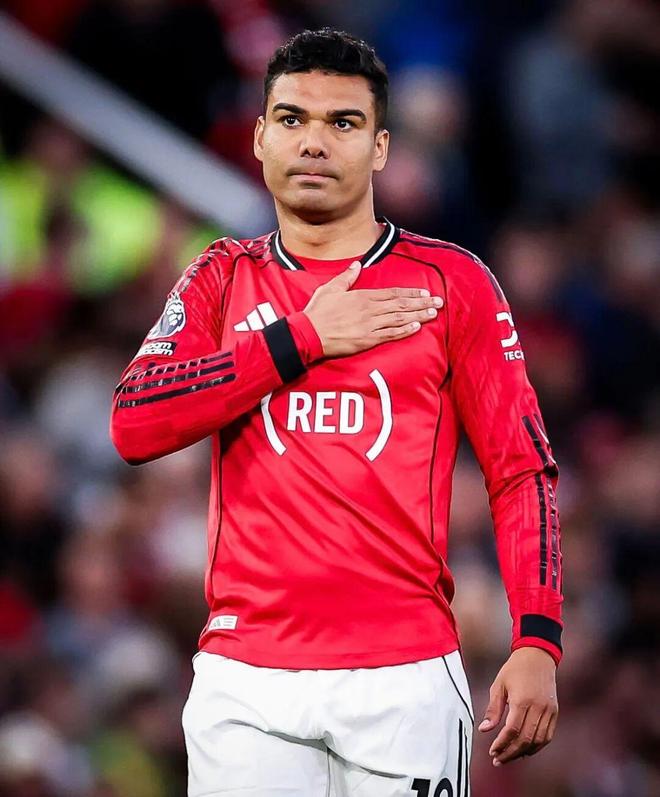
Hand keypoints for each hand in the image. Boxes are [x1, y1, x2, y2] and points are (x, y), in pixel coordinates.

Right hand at [303, 261, 443, 357]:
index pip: (393, 293)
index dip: (411, 293)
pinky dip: (405, 331)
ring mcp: (370, 326)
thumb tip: (357, 265)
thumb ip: (347, 277)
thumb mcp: (330, 289)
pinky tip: (417, 327)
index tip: (425, 292)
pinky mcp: (367, 340)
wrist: (309, 334)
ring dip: (418, 316)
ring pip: (399, 319)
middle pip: (401, 305)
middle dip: (422, 303)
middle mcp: (370, 309)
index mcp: (363, 296)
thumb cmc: (318, 312)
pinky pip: (390, 335)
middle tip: (439, 303)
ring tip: (433, 314)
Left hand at [479, 647, 557, 765]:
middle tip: (498, 760)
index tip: (492, 751)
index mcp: (522, 700)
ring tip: (510, 756)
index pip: (512, 730)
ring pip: (538, 741)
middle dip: (510, 752)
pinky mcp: (554, 711)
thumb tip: (484, 730)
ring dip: (524, 752)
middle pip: (526, 739)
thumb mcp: (499, 685)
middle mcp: (538, 707)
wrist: (537, 656)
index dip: (502, 744)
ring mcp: (549, 710)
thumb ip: (493, 709)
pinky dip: (537, 746)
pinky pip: (548, 735)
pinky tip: (525, 749)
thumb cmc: (515, 669)